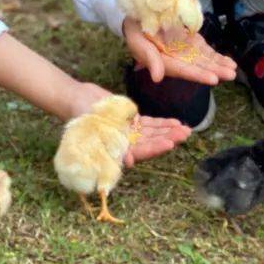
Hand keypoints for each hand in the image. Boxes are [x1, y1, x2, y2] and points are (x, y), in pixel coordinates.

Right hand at [70, 82, 191, 166]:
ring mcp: (130, 133)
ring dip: (169, 132)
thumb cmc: (79, 119)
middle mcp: (126, 145)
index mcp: (116, 151)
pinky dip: (162, 123)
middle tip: (185, 135)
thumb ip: (108, 147)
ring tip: (187, 130)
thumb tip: (129, 163)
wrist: (76, 100)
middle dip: (168, 139)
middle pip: (151, 143)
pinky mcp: (132, 121)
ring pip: (153, 134)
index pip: (139, 152)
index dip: (154, 149)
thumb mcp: (91, 131)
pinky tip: (176, 122)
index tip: (169, 144)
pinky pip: (150, 124)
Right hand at [123, 18, 236, 84]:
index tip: (213, 79)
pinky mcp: (191, 43)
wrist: (137, 17)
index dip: (198, 74)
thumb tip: (158, 78)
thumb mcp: (137, 42)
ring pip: (204, 60)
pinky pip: (206, 52)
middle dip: (214, 71)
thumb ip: (148, 58)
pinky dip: (217, 57)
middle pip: (197, 67)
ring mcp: (186, 51)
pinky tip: (230, 62)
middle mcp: (177, 60)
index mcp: (163, 62)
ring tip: (233, 69)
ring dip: (219, 65)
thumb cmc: (135, 31)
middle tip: (230, 75)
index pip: (183, 70)